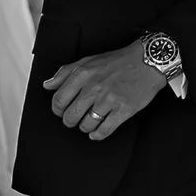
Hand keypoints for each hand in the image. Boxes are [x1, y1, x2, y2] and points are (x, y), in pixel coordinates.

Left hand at [46, 39, 170, 142]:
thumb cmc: (118, 61)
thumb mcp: (88, 61)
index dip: (58, 110)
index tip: (62, 111)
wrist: (147, 62)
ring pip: (86, 125)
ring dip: (85, 127)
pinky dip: (97, 134)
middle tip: (75, 118)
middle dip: (70, 121)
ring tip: (90, 121)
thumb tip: (47, 85)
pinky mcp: (123, 110)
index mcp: (83, 74)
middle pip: (70, 116)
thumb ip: (65, 72)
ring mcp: (109, 100)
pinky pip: (103, 131)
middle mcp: (94, 87)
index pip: (58, 100)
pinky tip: (97, 131)